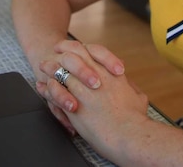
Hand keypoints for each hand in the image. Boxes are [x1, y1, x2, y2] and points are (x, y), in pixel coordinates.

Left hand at [38, 42, 149, 158]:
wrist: (128, 135)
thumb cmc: (135, 119)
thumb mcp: (138, 98)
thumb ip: (131, 88)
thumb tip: (130, 86)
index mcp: (109, 72)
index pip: (90, 50)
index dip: (78, 47)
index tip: (71, 48)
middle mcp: (94, 77)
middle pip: (72, 56)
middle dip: (61, 52)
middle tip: (54, 52)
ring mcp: (81, 90)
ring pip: (59, 72)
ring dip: (50, 69)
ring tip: (44, 67)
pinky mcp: (72, 105)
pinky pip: (54, 91)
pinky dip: (47, 88)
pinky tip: (43, 87)